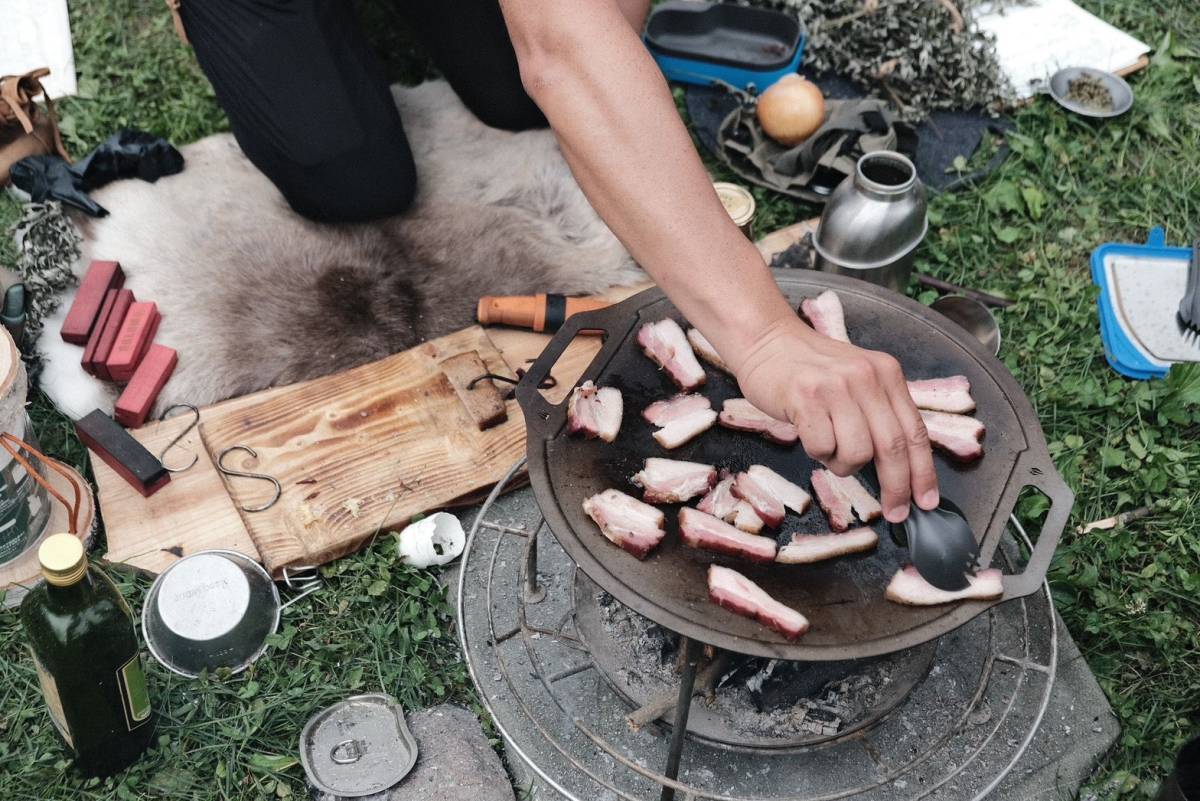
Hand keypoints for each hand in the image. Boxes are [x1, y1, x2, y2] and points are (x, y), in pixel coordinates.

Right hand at [733, 316, 938, 521]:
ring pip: (857, 453)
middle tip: (893, 511)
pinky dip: (817, 452)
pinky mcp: (806, 398)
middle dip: (896, 487)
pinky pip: (822, 447)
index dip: (923, 473)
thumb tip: (899, 467)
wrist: (767, 341)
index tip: (926, 501)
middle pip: (893, 448)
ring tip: (828, 447)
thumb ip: (879, 413)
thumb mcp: (857, 381)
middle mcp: (867, 378)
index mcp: (887, 373)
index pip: (915, 432)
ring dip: (843, 464)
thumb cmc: (810, 369)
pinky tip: (809, 434)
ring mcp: (836, 387)